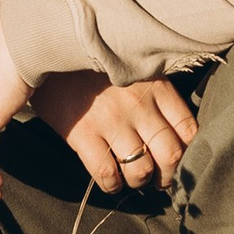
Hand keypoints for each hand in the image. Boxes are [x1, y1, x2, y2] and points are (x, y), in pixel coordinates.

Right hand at [32, 68, 197, 196]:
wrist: (46, 47)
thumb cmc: (90, 61)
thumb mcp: (130, 66)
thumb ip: (152, 92)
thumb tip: (167, 127)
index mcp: (156, 86)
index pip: (187, 129)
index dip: (187, 152)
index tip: (178, 159)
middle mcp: (139, 105)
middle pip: (170, 155)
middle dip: (168, 176)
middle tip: (158, 179)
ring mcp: (111, 121)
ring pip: (140, 170)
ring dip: (139, 181)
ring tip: (132, 178)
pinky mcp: (83, 134)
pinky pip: (107, 174)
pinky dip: (113, 186)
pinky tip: (111, 181)